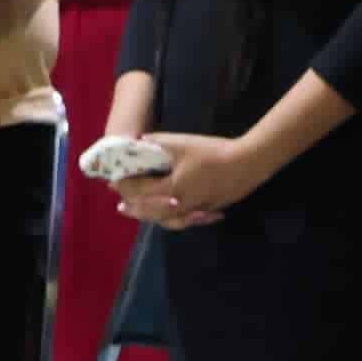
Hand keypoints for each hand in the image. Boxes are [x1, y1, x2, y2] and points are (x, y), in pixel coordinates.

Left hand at [113, 131, 261, 227]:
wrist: (248, 163)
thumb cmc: (213, 152)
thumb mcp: (183, 143)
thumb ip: (159, 142)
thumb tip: (141, 140)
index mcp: (171, 188)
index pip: (140, 191)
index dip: (125, 186)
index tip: (113, 182)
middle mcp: (181, 204)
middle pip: (151, 212)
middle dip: (134, 209)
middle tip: (121, 207)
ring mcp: (196, 209)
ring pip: (169, 221)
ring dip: (153, 218)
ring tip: (145, 216)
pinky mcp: (210, 209)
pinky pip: (188, 219)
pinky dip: (179, 220)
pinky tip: (180, 216)